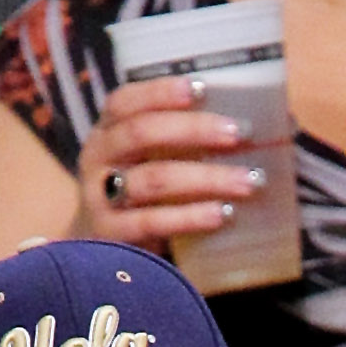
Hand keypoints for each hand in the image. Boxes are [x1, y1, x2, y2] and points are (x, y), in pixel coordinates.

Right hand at [76, 75, 260, 248]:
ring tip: (246, 181)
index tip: (201, 88)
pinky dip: (190, 217)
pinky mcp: (111, 236)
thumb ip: (179, 143)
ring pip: (154, 179)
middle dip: (193, 130)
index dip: (160, 92)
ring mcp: (99, 198)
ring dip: (205, 178)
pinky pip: (153, 222)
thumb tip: (249, 124)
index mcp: (106, 131)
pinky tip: (221, 214)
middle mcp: (97, 159)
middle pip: (141, 133)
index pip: (126, 101)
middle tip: (238, 133)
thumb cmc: (139, 200)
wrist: (102, 258)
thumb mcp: (148, 163)